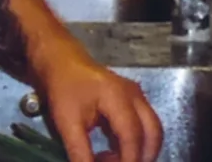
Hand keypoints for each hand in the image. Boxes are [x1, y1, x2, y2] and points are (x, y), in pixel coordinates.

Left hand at [40, 53, 162, 161]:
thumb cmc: (61, 86)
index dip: (128, 159)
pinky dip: (134, 141)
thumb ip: (80, 151)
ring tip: (115, 160)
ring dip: (139, 149)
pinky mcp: (132, 99)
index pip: (132, 136)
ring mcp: (135, 96)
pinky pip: (143, 124)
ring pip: (151, 129)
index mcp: (118, 97)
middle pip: (152, 133)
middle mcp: (134, 96)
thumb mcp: (66, 121)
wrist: (59, 59)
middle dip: (142, 156)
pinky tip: (114, 151)